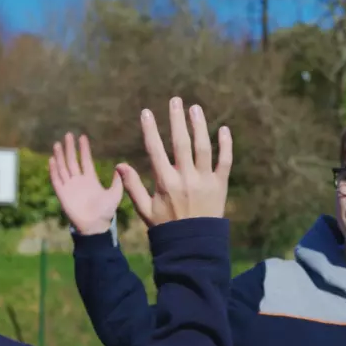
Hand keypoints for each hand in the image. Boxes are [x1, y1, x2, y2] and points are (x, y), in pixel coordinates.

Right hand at [49, 132, 122, 234]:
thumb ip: (118, 181)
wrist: (95, 226)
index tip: (82, 137)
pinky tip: (52, 160)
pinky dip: (54, 170)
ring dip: (60, 156)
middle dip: (70, 148)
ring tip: (58, 144)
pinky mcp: (63, 194)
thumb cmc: (106, 212)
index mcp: (90, 179)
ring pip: (63, 168)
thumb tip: (121, 167)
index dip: (83, 149)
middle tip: (68, 134)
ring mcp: (70, 187)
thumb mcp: (115, 194)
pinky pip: (56, 180)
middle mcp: (79, 181)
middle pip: (72, 161)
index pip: (85, 160)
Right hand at [116, 97, 231, 226]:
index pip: (155, 150)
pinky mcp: (220, 186)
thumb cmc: (167, 228)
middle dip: (177, 119)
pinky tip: (223, 129)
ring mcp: (204, 181)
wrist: (194, 246)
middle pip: (181, 143)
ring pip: (203, 147)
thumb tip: (119, 165)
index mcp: (165, 182)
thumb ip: (132, 186)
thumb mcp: (145, 210)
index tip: (146, 112)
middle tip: (175, 100)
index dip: (150, 130)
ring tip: (195, 108)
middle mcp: (185, 179)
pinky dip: (226, 145)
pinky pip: (225, 161)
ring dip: (199, 126)